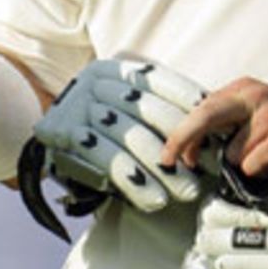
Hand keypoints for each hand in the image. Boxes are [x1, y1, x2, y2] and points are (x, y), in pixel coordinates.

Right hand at [28, 58, 210, 215]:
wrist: (51, 127)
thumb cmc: (102, 121)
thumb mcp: (126, 104)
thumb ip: (159, 108)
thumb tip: (210, 128)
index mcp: (117, 69)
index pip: (158, 82)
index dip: (187, 103)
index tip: (216, 125)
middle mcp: (97, 82)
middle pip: (147, 112)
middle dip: (181, 142)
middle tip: (210, 170)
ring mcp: (80, 105)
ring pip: (131, 138)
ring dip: (162, 169)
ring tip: (187, 191)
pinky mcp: (65, 133)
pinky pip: (108, 161)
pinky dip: (134, 182)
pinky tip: (154, 199)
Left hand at [163, 76, 267, 179]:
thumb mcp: (264, 109)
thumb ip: (233, 119)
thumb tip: (196, 145)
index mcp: (246, 89)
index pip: (203, 107)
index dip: (183, 132)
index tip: (170, 153)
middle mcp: (255, 97)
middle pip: (205, 117)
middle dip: (183, 141)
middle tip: (170, 161)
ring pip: (232, 155)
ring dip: (244, 167)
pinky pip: (252, 167)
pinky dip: (261, 174)